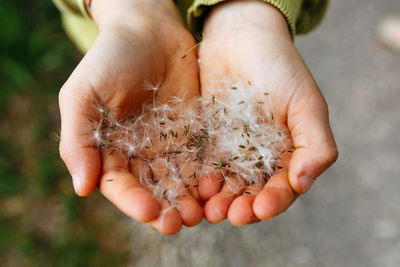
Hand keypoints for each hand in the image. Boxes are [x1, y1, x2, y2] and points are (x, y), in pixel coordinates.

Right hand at [58, 0, 201, 233]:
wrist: (149, 30)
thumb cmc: (109, 58)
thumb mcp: (83, 94)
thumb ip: (78, 139)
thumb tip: (82, 188)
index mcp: (110, 150)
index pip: (120, 185)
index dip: (133, 202)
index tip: (150, 212)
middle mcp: (140, 154)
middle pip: (153, 191)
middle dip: (166, 209)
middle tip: (181, 222)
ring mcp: (170, 145)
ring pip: (180, 181)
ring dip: (191, 200)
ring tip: (203, 213)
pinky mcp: (195, 134)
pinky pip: (203, 159)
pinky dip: (210, 176)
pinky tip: (220, 187)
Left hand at [197, 0, 337, 224]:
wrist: (240, 38)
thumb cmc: (280, 68)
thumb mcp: (306, 103)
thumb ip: (316, 144)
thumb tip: (304, 183)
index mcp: (288, 154)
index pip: (283, 188)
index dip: (274, 201)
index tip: (261, 208)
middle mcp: (259, 158)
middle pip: (252, 192)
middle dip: (243, 207)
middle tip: (231, 215)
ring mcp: (231, 151)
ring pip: (226, 185)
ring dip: (219, 201)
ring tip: (210, 210)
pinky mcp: (206, 141)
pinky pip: (203, 166)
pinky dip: (200, 180)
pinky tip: (197, 188)